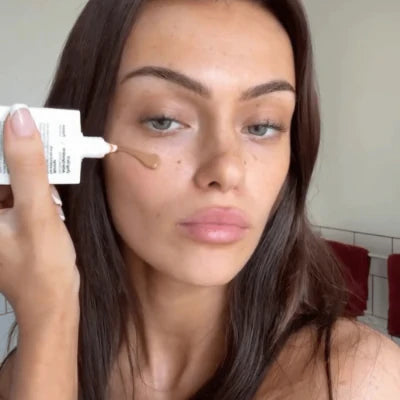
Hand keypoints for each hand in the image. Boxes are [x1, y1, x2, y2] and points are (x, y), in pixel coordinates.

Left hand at [0, 105, 79, 327]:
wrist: (54, 303)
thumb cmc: (42, 268)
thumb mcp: (37, 213)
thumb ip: (29, 167)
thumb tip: (19, 119)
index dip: (0, 138)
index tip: (19, 121)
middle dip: (19, 153)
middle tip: (43, 141)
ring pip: (10, 176)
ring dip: (32, 169)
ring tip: (54, 169)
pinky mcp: (10, 219)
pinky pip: (19, 190)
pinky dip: (37, 185)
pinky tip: (51, 192)